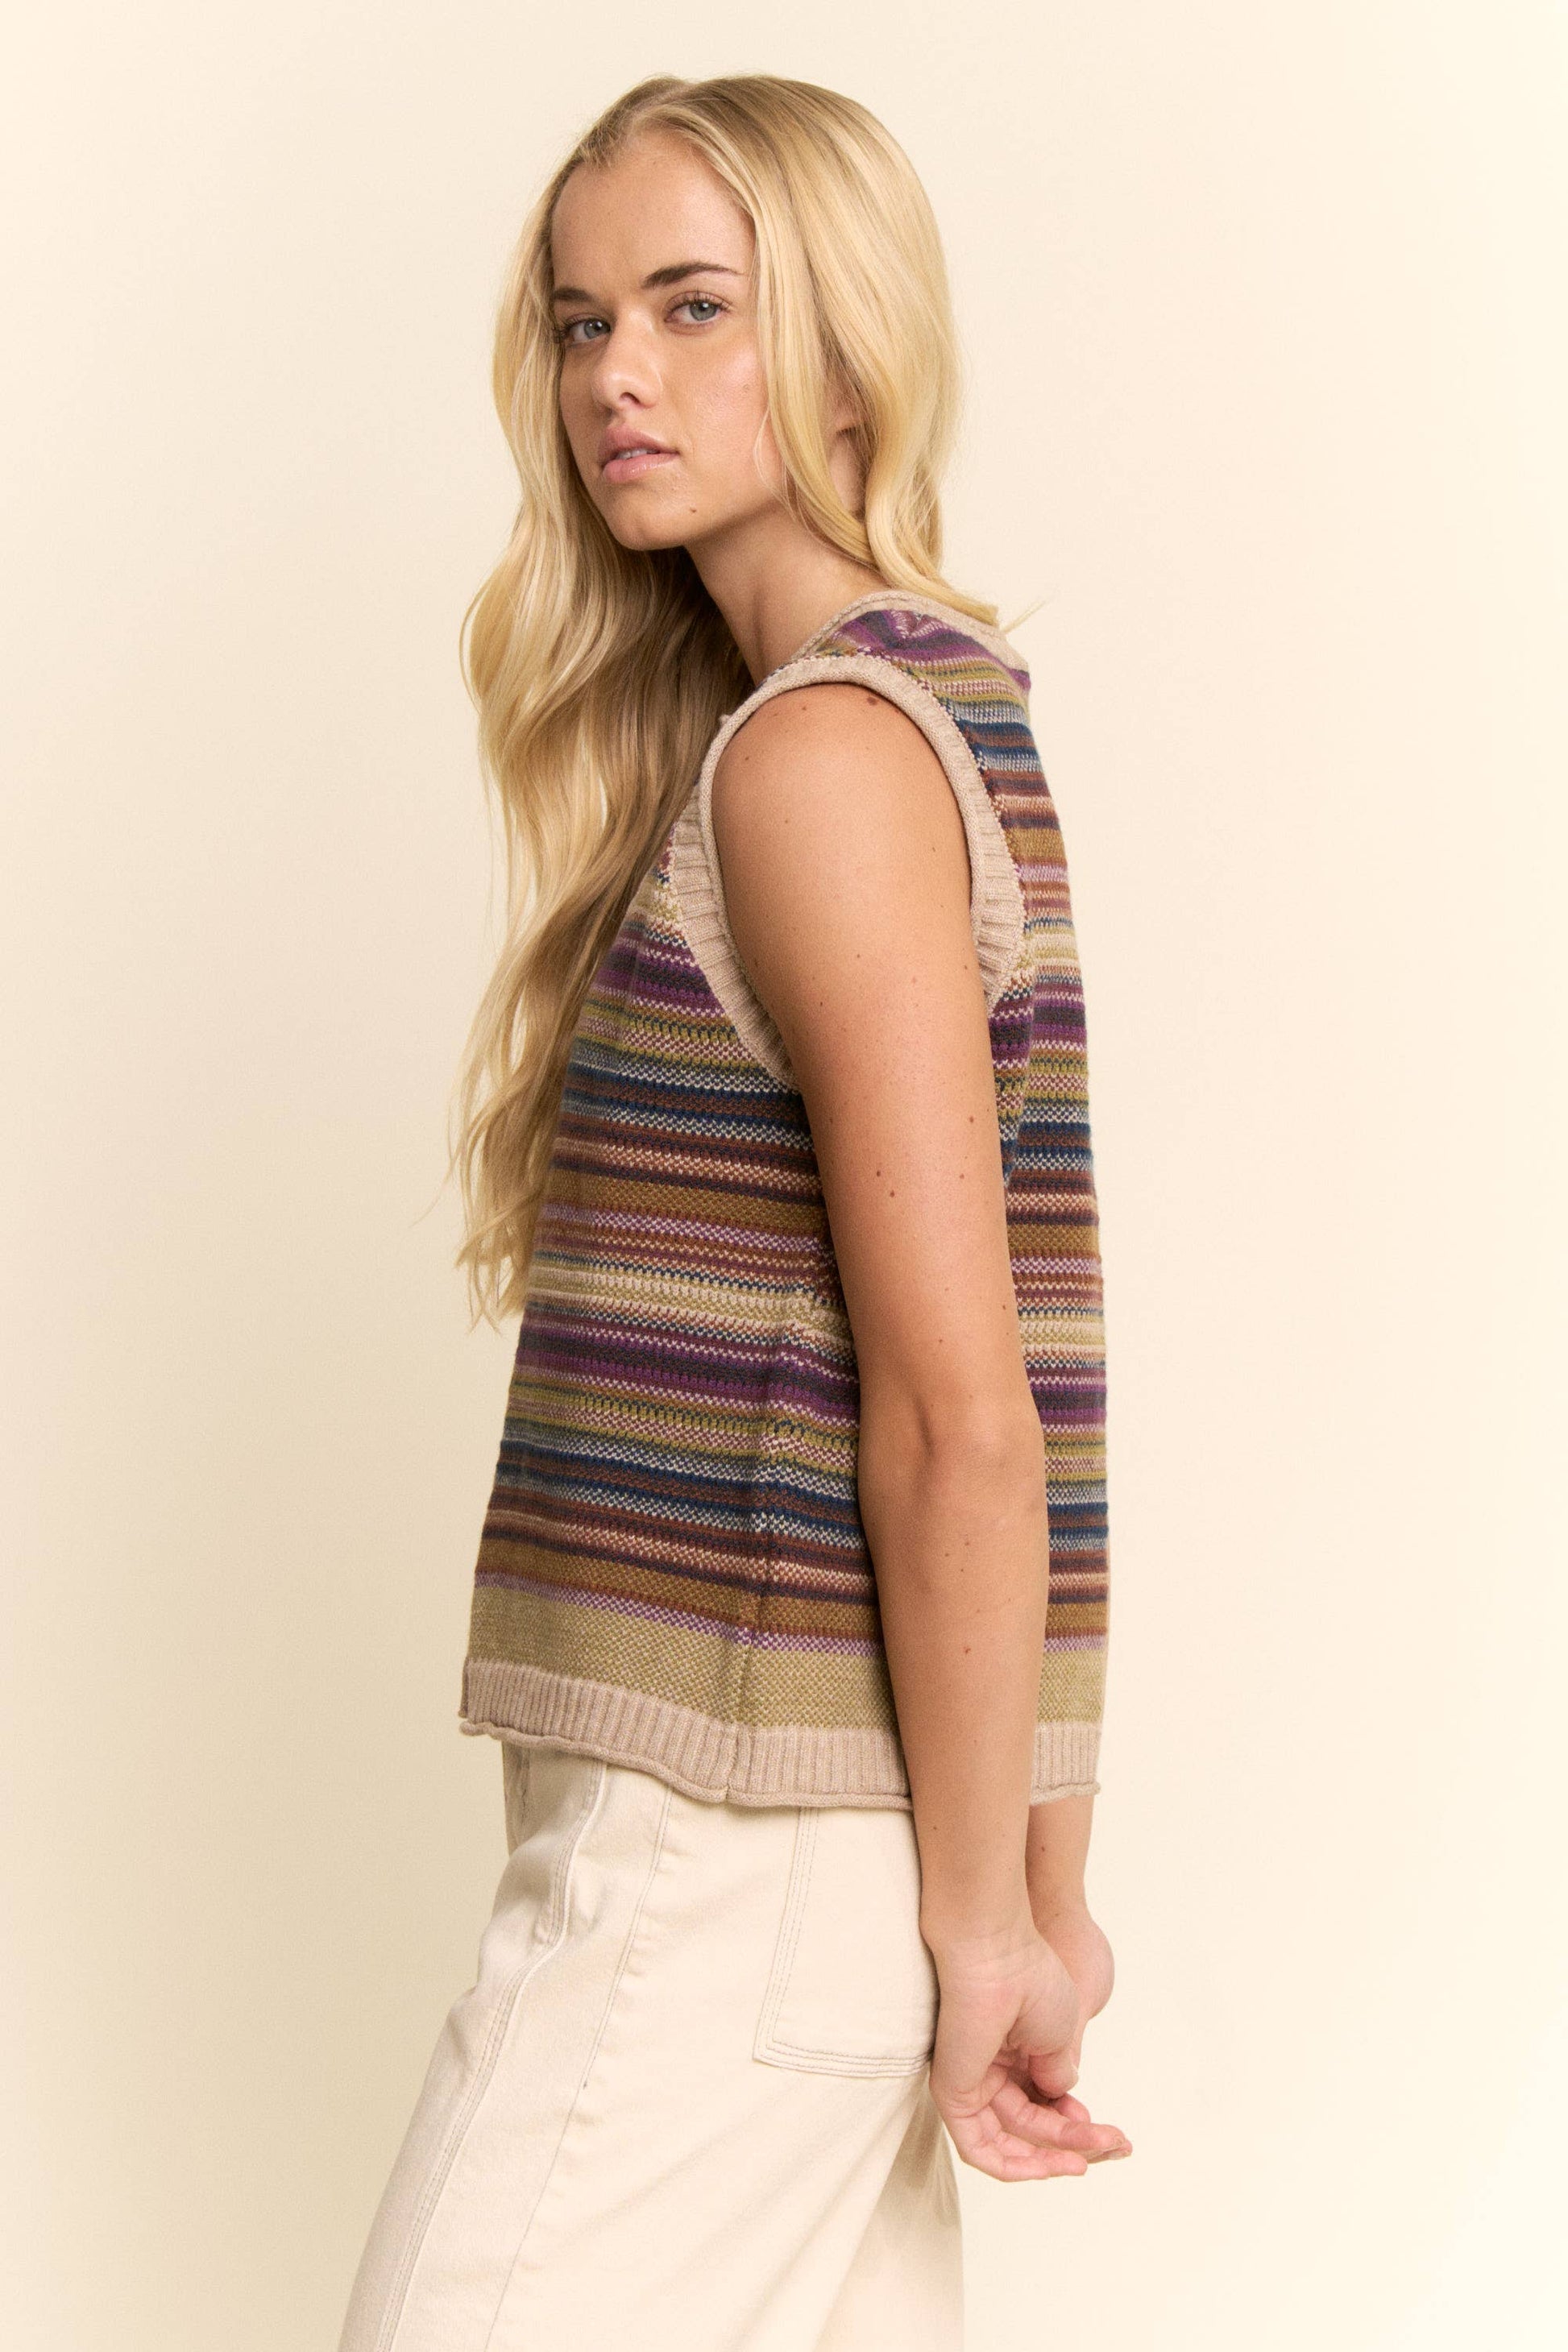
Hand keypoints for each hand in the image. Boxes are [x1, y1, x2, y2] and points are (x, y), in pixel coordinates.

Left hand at [924, 1912, 1133, 2181]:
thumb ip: (1058, 2076)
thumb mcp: (1059, 2037)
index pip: (1044, 2109)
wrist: (999, 1953)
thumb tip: (1064, 2105)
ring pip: (1012, 2145)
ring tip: (1094, 2150)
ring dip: (1057, 2156)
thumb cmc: (1030, 1977)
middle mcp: (989, 2071)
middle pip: (1030, 2131)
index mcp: (1012, 2054)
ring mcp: (970, 2083)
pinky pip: (981, 2150)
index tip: (1114, 2135)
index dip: (1078, 2128)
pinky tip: (1058, 2163)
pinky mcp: (954, 2094)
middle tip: (1113, 2147)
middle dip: (1074, 2144)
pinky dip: (1019, 2166)